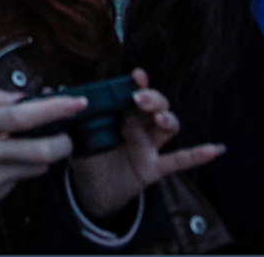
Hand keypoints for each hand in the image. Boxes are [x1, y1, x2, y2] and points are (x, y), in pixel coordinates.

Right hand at [0, 88, 82, 219]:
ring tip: (24, 144)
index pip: (25, 116)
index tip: (78, 102)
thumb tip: (22, 97)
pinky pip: (19, 179)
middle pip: (44, 152)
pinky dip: (18, 167)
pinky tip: (0, 160)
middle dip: (64, 142)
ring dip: (41, 154)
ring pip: (38, 167)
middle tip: (66, 133)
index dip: (56, 108)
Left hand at [67, 69, 226, 219]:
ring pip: (167, 127)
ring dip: (167, 120)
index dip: (138, 82)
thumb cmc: (88, 151)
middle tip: (139, 99)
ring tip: (160, 119)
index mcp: (121, 112)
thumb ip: (67, 113)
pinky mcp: (153, 168)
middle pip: (155, 105)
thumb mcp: (74, 131)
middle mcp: (138, 125)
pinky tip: (216, 148)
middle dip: (152, 99)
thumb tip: (47, 90)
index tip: (136, 75)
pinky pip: (179, 161)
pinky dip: (198, 155)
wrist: (92, 187)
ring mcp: (149, 146)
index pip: (133, 92)